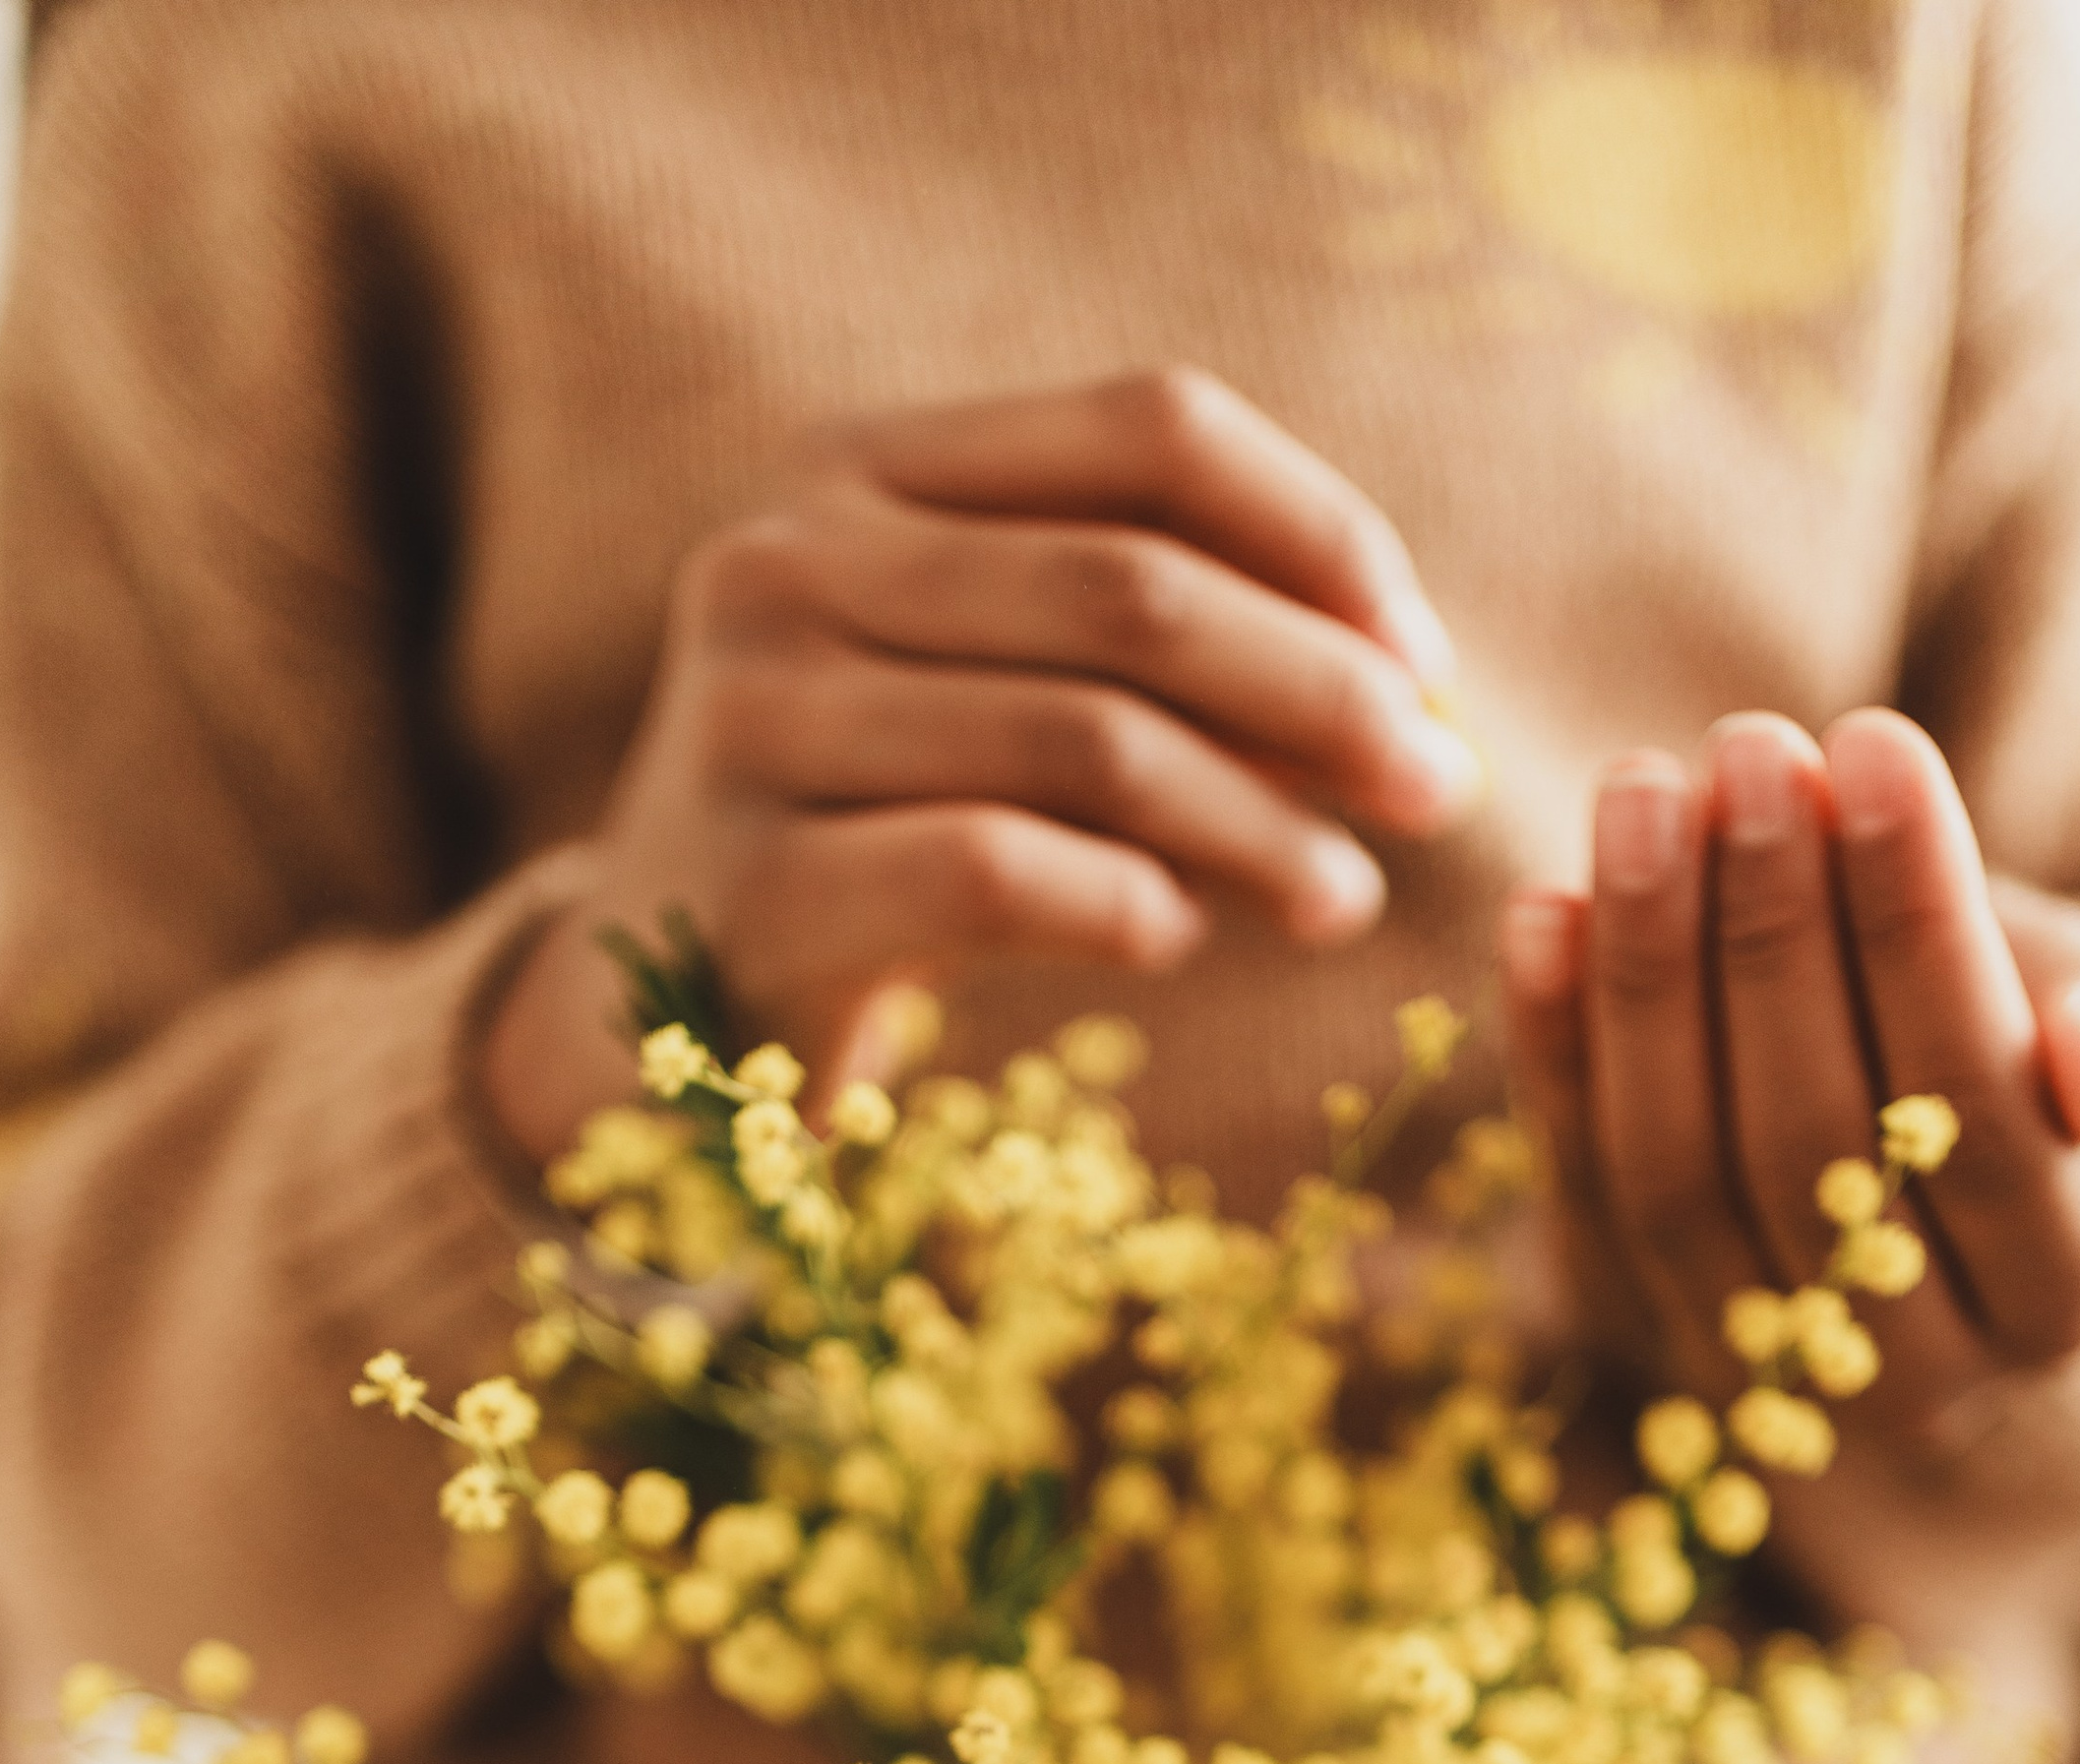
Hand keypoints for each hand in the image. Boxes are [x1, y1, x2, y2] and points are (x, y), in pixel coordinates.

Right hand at [484, 368, 1478, 1159]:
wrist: (647, 1016)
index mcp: (865, 472)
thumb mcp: (999, 712)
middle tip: (1433, 792)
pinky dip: (1125, 904)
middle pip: (1133, 587)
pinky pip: (993, 870)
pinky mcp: (750, 881)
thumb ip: (1160, 671)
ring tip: (1342, 899)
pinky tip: (1182, 940)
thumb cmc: (873, 843)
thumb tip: (1410, 708)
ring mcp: (752, 716)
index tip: (1424, 661)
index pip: (1148, 431)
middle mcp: (789, 558)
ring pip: (1085, 737)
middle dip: (1322, 693)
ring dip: (1257, 825)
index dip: (1319, 533)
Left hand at [1500, 708, 2079, 1459]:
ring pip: (1677, 1175)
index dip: (1920, 922)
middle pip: (1812, 1142)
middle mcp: (1910, 1374)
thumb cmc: (2036, 1079)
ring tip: (1643, 790)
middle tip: (1748, 750)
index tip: (1875, 742)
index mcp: (2060, 1295)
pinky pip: (1574, 1189)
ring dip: (1648, 969)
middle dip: (1772, 927)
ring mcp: (1752, 1373)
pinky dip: (1551, 1046)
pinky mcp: (1625, 1334)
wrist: (1922, 1224)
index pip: (1978, 1105)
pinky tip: (1543, 907)